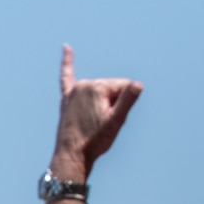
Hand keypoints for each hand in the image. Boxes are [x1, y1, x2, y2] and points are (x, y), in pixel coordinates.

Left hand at [51, 45, 142, 180]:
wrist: (72, 155)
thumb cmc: (95, 140)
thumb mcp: (117, 120)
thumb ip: (128, 99)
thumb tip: (137, 84)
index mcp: (98, 87)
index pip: (124, 86)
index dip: (124, 104)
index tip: (113, 119)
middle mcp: (84, 84)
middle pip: (111, 89)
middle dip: (113, 105)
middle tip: (102, 124)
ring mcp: (74, 91)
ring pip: (98, 92)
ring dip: (101, 105)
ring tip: (93, 124)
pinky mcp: (66, 99)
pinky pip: (66, 77)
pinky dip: (67, 63)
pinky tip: (66, 48)